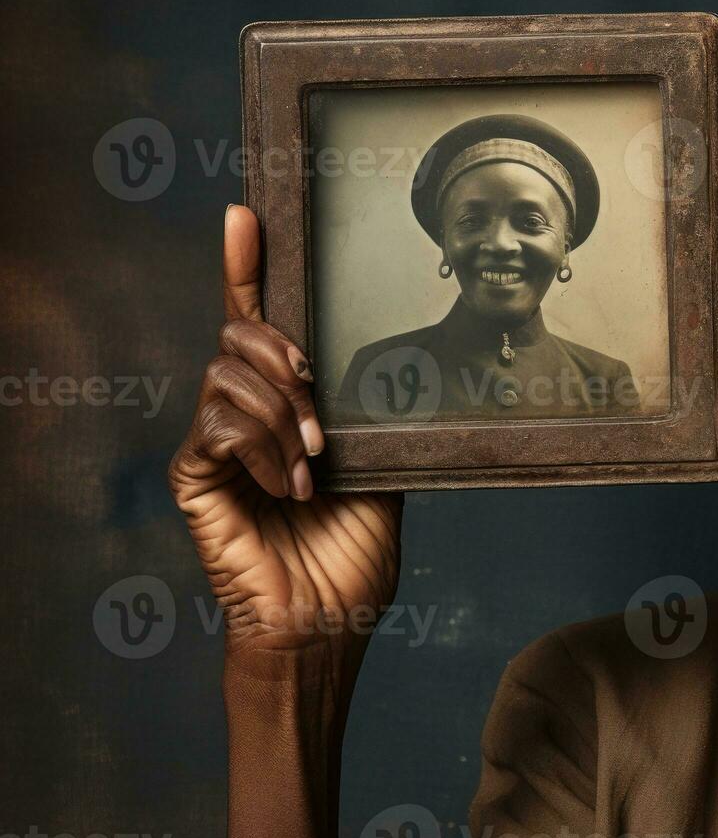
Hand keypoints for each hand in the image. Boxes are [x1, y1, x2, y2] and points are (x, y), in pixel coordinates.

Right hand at [168, 205, 402, 659]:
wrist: (329, 624)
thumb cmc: (352, 559)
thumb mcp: (384, 474)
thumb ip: (375, 420)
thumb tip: (403, 370)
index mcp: (284, 410)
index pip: (258, 325)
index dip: (249, 267)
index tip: (248, 213)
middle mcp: (242, 416)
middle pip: (239, 332)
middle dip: (286, 353)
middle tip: (319, 404)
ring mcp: (214, 444)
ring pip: (227, 371)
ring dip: (284, 412)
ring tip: (314, 464)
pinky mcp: (194, 475)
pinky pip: (218, 423)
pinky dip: (264, 449)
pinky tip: (291, 487)